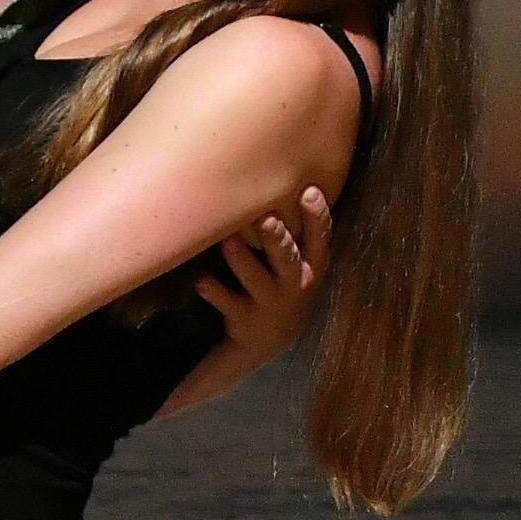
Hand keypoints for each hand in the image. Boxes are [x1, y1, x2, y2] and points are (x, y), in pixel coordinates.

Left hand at [191, 189, 333, 361]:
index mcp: (312, 266)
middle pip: (287, 259)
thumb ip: (297, 232)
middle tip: (266, 219)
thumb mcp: (301, 263)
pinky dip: (212, 290)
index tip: (309, 191)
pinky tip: (201, 278)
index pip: (319, 238)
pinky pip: (226, 302)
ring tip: (228, 241)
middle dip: (277, 239)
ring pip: (255, 279)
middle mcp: (295, 284)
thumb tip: (285, 177)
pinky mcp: (244, 319)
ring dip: (242, 260)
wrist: (269, 342)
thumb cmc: (283, 285)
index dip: (317, 216)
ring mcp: (269, 303)